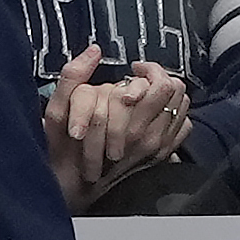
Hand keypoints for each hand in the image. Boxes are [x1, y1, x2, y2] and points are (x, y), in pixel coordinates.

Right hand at [43, 46, 190, 211]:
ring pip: (182, 106)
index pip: (160, 83)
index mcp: (124, 121)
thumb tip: (93, 51)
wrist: (72, 188)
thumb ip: (72, 78)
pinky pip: (183, 127)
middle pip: (175, 91)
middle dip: (160, 77)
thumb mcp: (56, 111)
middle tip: (141, 77)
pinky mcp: (160, 156)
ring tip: (147, 94)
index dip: (147, 69)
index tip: (131, 70)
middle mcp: (147, 135)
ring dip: (167, 94)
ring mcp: (157, 147)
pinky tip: (155, 114)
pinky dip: (174, 114)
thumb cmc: (62, 150)